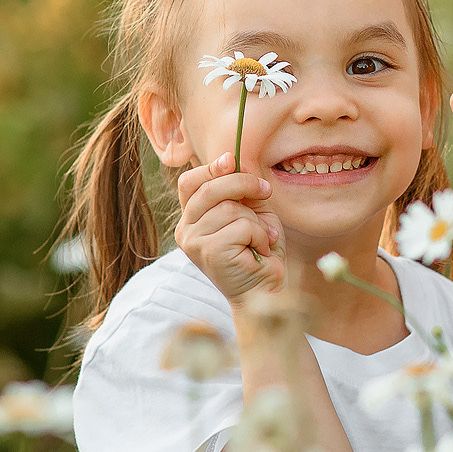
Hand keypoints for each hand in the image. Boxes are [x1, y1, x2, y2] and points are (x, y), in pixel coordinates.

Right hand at [175, 152, 284, 303]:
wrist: (266, 290)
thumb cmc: (260, 250)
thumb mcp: (253, 212)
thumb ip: (242, 190)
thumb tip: (235, 161)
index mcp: (192, 218)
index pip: (189, 182)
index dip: (210, 167)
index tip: (232, 161)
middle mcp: (186, 230)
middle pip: (209, 189)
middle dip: (243, 184)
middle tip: (266, 192)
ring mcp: (194, 243)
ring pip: (230, 209)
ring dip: (257, 221)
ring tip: (262, 238)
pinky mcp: (209, 253)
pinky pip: (241, 226)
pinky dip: (260, 235)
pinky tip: (260, 250)